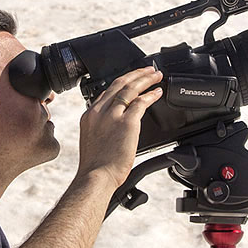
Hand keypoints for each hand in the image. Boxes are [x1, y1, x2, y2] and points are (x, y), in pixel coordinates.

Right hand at [76, 66, 162, 187]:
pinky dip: (150, 95)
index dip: (122, 82)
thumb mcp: (92, 141)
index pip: (107, 91)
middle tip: (148, 70)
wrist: (96, 177)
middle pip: (119, 84)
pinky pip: (141, 102)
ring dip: (145, 79)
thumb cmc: (95, 167)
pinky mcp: (126, 122)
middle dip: (135, 74)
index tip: (132, 79)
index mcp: (89, 115)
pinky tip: (157, 92)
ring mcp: (112, 116)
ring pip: (130, 88)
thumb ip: (102, 128)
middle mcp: (99, 112)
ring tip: (156, 76)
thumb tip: (116, 127)